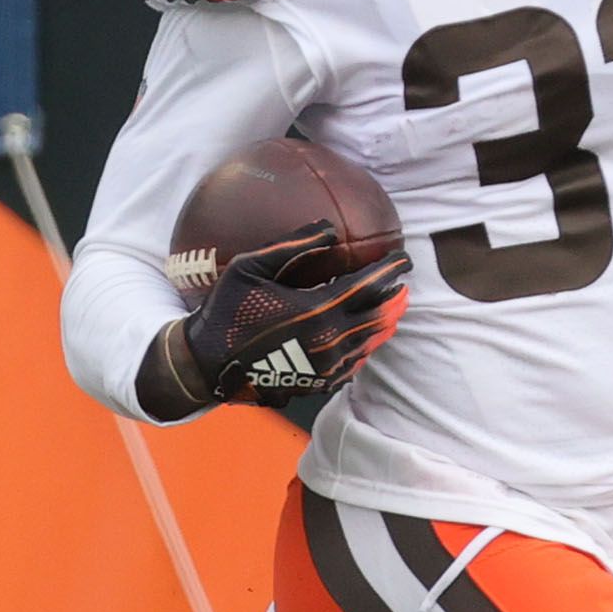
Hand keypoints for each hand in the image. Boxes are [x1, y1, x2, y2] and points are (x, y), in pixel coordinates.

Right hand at [150, 226, 409, 413]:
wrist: (208, 366)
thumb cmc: (226, 312)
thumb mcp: (250, 268)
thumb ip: (292, 246)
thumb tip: (329, 228)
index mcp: (317, 312)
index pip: (368, 288)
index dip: (390, 271)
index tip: (404, 258)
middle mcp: (329, 342)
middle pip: (379, 318)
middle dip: (395, 298)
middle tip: (403, 283)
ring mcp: (325, 367)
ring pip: (369, 343)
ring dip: (384, 323)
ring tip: (392, 307)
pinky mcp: (317, 383)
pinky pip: (353, 365)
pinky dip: (365, 348)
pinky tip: (366, 339)